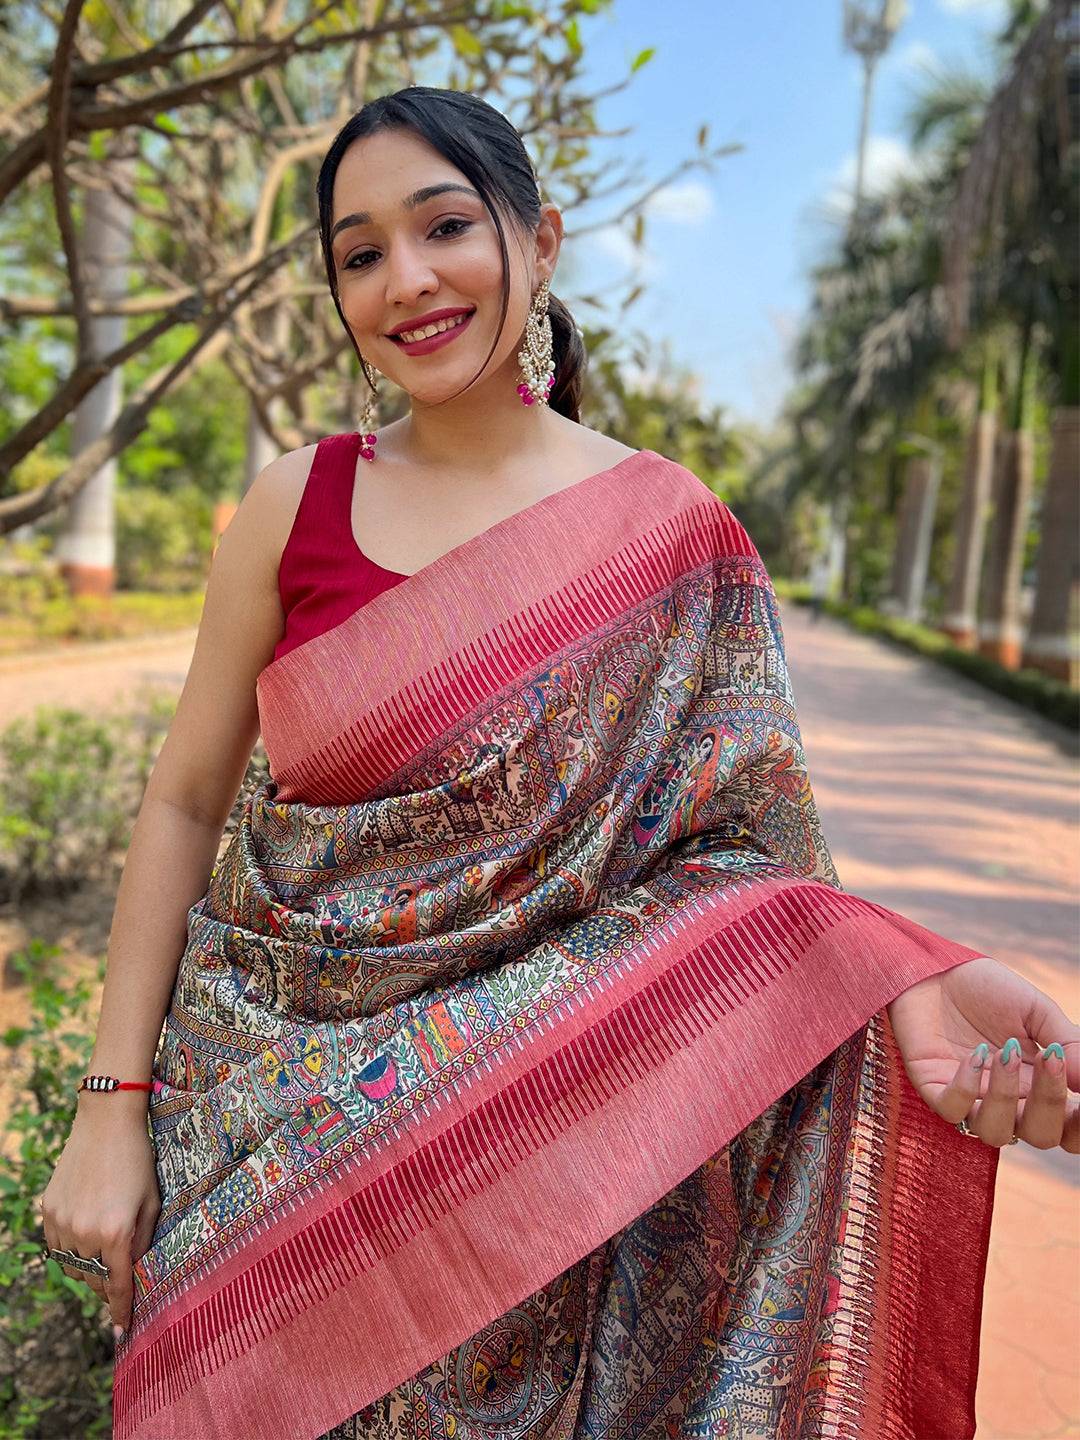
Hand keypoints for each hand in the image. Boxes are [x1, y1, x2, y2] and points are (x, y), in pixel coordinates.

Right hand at [39, 1108, 161, 1336]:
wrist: (106, 1123)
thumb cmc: (138, 1160)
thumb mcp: (152, 1202)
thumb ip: (143, 1242)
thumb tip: (135, 1272)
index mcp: (115, 1232)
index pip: (117, 1285)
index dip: (120, 1310)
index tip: (122, 1332)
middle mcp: (84, 1232)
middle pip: (94, 1280)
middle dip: (107, 1286)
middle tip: (120, 1279)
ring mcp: (62, 1222)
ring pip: (73, 1267)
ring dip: (89, 1268)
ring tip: (105, 1251)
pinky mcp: (49, 1209)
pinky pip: (58, 1246)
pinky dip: (71, 1251)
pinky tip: (86, 1237)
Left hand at [885, 956, 1078, 1152]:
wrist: (935, 970)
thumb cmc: (988, 991)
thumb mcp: (1036, 1010)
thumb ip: (1067, 1041)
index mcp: (1039, 1086)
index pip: (1068, 1129)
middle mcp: (1008, 1101)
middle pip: (1041, 1135)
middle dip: (1050, 1103)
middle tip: (1050, 1060)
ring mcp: (971, 1099)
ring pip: (996, 1131)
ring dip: (1006, 1094)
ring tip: (1004, 1051)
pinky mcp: (934, 1089)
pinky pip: (952, 1110)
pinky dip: (966, 1088)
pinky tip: (975, 1054)